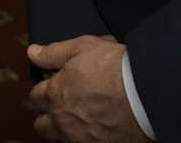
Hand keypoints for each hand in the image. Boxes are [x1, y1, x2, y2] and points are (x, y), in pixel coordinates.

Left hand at [27, 35, 147, 141]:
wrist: (147, 93)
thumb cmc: (116, 67)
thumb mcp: (83, 47)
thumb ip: (54, 52)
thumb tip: (32, 52)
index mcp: (56, 94)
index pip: (35, 97)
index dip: (40, 92)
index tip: (47, 89)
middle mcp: (63, 120)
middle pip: (41, 125)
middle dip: (45, 115)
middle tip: (58, 106)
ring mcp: (79, 138)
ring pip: (58, 139)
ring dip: (62, 130)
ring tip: (76, 119)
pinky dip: (81, 139)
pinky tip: (93, 129)